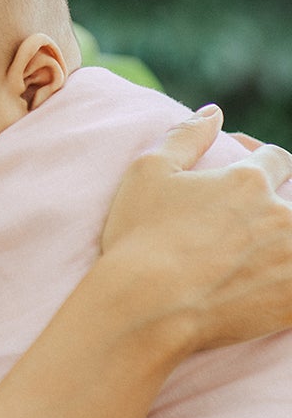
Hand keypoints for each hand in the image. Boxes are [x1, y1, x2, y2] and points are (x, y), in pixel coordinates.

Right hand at [100, 106, 291, 352]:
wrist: (148, 306)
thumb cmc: (140, 236)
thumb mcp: (149, 171)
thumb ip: (186, 135)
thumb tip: (215, 111)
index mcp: (247, 181)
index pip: (276, 159)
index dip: (262, 161)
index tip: (246, 173)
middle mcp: (278, 215)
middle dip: (279, 204)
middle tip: (252, 223)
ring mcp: (290, 259)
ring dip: (284, 241)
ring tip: (261, 254)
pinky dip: (287, 280)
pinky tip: (270, 284)